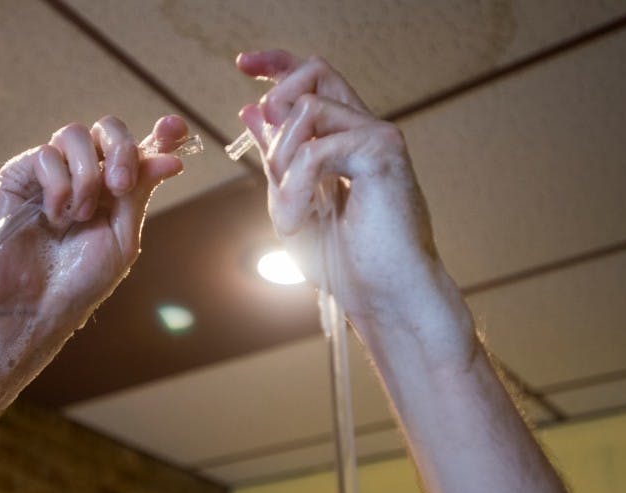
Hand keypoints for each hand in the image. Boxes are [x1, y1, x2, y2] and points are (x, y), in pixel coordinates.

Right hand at [0, 115, 189, 453]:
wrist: (34, 306)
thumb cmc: (78, 283)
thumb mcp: (121, 237)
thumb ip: (139, 192)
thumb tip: (170, 155)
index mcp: (112, 191)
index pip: (138, 150)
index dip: (159, 134)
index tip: (176, 127)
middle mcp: (82, 176)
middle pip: (107, 130)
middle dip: (121, 150)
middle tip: (121, 186)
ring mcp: (50, 174)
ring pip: (74, 135)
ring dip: (86, 176)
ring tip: (79, 216)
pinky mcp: (18, 177)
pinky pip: (45, 156)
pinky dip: (58, 187)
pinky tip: (54, 218)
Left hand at [236, 51, 438, 327]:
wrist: (382, 296)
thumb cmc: (345, 262)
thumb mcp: (291, 203)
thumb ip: (276, 158)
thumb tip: (252, 108)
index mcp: (346, 140)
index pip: (315, 79)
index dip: (277, 64)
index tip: (243, 64)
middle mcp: (365, 130)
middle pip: (315, 71)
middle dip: (276, 100)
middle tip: (269, 157)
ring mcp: (377, 138)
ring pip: (308, 109)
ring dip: (282, 161)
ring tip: (290, 212)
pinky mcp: (382, 152)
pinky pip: (316, 148)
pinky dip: (296, 186)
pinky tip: (299, 220)